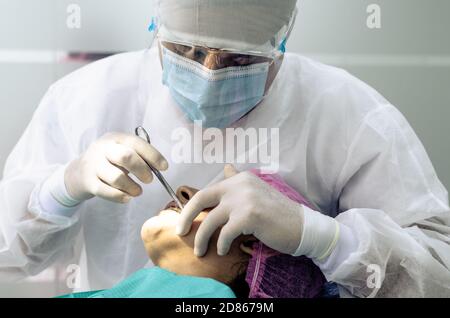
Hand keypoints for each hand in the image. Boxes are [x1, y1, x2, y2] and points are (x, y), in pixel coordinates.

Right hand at [65, 132, 167, 202]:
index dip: (153, 155)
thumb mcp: (121, 151)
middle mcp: (103, 148)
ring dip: (132, 187)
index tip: (164, 167)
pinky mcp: (88, 182)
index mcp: (115, 138)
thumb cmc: (109, 162)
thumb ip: (139, 156)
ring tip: (138, 191)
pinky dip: (120, 196)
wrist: (78, 173)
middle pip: (126, 157)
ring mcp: (93, 165)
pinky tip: (127, 197)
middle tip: (149, 180)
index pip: (136, 143)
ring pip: (116, 177)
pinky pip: (106, 191)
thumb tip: (159, 167)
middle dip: (142, 170)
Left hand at [176, 165, 304, 256]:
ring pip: (211, 220)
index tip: (185, 219)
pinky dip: (221, 244)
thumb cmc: (277, 213)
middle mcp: (240, 184)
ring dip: (202, 238)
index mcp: (240, 178)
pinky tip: (222, 250)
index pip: (208, 190)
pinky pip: (225, 233)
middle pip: (201, 199)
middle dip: (186, 216)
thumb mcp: (257, 191)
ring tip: (199, 251)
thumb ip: (239, 180)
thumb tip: (226, 168)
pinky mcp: (249, 216)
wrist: (301, 226)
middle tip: (180, 231)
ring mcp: (244, 199)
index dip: (193, 206)